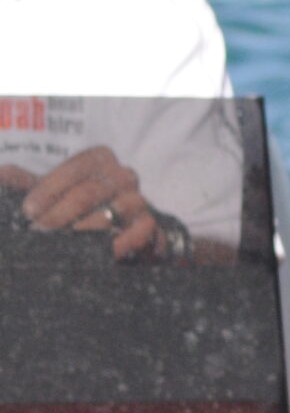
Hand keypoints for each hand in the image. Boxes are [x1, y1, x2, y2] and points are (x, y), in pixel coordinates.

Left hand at [12, 148, 160, 260]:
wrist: (112, 234)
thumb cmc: (73, 209)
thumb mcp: (49, 192)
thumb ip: (25, 183)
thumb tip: (2, 174)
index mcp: (100, 159)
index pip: (76, 168)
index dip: (49, 189)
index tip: (28, 211)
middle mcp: (124, 175)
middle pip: (90, 192)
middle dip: (60, 215)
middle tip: (39, 232)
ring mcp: (140, 200)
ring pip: (114, 213)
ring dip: (85, 231)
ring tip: (64, 246)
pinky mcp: (151, 227)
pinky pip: (140, 232)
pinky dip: (118, 244)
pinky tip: (99, 254)